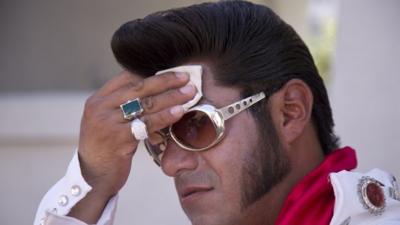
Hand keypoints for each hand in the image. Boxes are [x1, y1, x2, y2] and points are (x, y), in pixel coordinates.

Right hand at [68, 70, 195, 222]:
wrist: (93, 177)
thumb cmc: (107, 148)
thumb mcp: (108, 122)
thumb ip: (124, 105)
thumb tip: (156, 90)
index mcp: (98, 99)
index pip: (126, 77)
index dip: (151, 71)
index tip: (172, 71)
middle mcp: (99, 108)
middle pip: (139, 88)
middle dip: (165, 81)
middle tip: (186, 77)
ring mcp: (107, 123)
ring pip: (145, 105)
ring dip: (171, 97)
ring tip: (189, 93)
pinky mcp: (117, 139)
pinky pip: (146, 124)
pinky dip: (165, 117)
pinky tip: (179, 112)